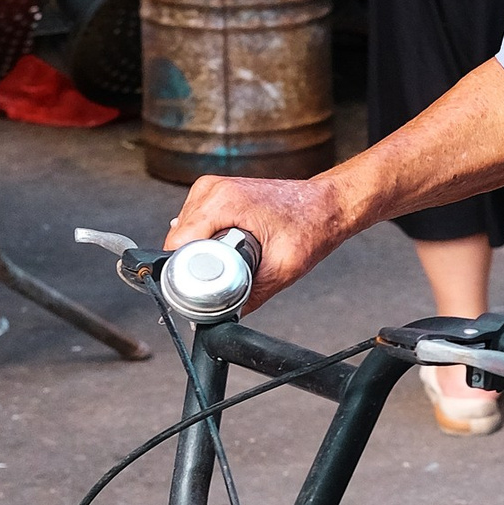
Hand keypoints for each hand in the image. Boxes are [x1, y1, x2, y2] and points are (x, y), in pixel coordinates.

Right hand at [164, 172, 343, 309]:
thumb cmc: (311, 225)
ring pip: (184, 231)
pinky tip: (227, 246)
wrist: (326, 205)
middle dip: (192, 263)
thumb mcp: (282, 269)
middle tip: (223, 274)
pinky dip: (205, 240)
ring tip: (231, 256)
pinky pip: (195, 223)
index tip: (195, 288)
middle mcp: (213, 189)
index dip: (181, 271)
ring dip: (199, 251)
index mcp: (223, 201)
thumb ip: (249, 295)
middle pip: (179, 238)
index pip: (177, 242)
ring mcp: (212, 189)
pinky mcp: (217, 194)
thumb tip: (226, 315)